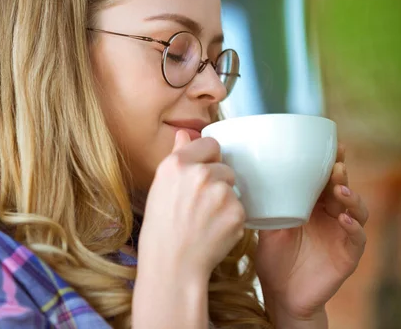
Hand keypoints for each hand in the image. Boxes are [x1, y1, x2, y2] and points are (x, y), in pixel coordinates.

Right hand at [138, 129, 245, 279]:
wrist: (172, 266)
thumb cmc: (161, 229)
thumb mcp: (160, 187)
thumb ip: (176, 156)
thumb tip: (184, 134)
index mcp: (177, 164)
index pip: (211, 144)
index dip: (209, 159)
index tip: (203, 174)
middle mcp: (200, 174)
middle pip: (225, 167)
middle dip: (218, 183)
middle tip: (200, 205)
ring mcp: (220, 193)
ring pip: (233, 189)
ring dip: (225, 201)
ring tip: (206, 220)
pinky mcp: (236, 212)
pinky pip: (240, 209)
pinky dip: (231, 220)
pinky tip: (214, 231)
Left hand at [256, 145, 367, 322]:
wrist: (281, 294)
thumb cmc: (274, 258)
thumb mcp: (268, 226)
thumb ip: (267, 204)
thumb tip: (247, 175)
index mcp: (313, 204)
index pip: (324, 178)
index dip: (330, 161)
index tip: (332, 144)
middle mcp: (330, 214)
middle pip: (342, 187)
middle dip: (341, 174)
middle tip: (335, 164)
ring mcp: (342, 233)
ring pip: (356, 209)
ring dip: (351, 197)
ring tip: (339, 190)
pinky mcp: (349, 254)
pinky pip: (357, 237)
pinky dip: (354, 227)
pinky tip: (344, 221)